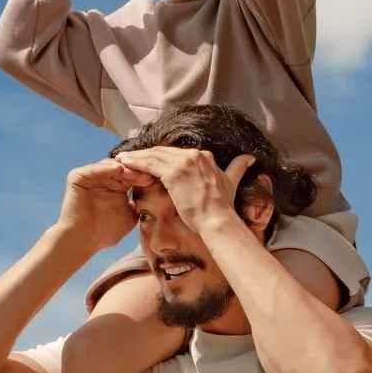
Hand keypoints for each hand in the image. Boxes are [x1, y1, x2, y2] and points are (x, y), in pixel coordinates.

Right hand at [56, 158, 152, 253]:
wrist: (83, 241)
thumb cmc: (105, 233)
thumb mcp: (131, 217)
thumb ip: (142, 206)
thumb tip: (162, 199)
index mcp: (118, 186)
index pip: (134, 176)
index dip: (146, 177)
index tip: (161, 180)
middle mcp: (105, 178)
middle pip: (124, 168)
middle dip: (138, 172)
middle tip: (151, 175)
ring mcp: (91, 176)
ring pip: (111, 166)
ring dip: (126, 169)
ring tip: (138, 173)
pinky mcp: (78, 176)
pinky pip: (95, 169)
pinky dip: (107, 168)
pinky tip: (119, 170)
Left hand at [114, 147, 256, 234]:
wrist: (218, 221)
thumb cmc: (222, 209)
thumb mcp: (232, 183)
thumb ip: (237, 168)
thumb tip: (250, 158)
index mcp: (205, 157)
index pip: (176, 153)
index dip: (161, 156)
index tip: (149, 160)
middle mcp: (195, 155)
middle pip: (163, 151)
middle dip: (145, 154)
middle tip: (128, 157)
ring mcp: (184, 162)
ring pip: (154, 155)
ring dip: (136, 157)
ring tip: (121, 159)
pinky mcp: (173, 172)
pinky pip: (149, 163)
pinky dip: (135, 162)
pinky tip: (124, 163)